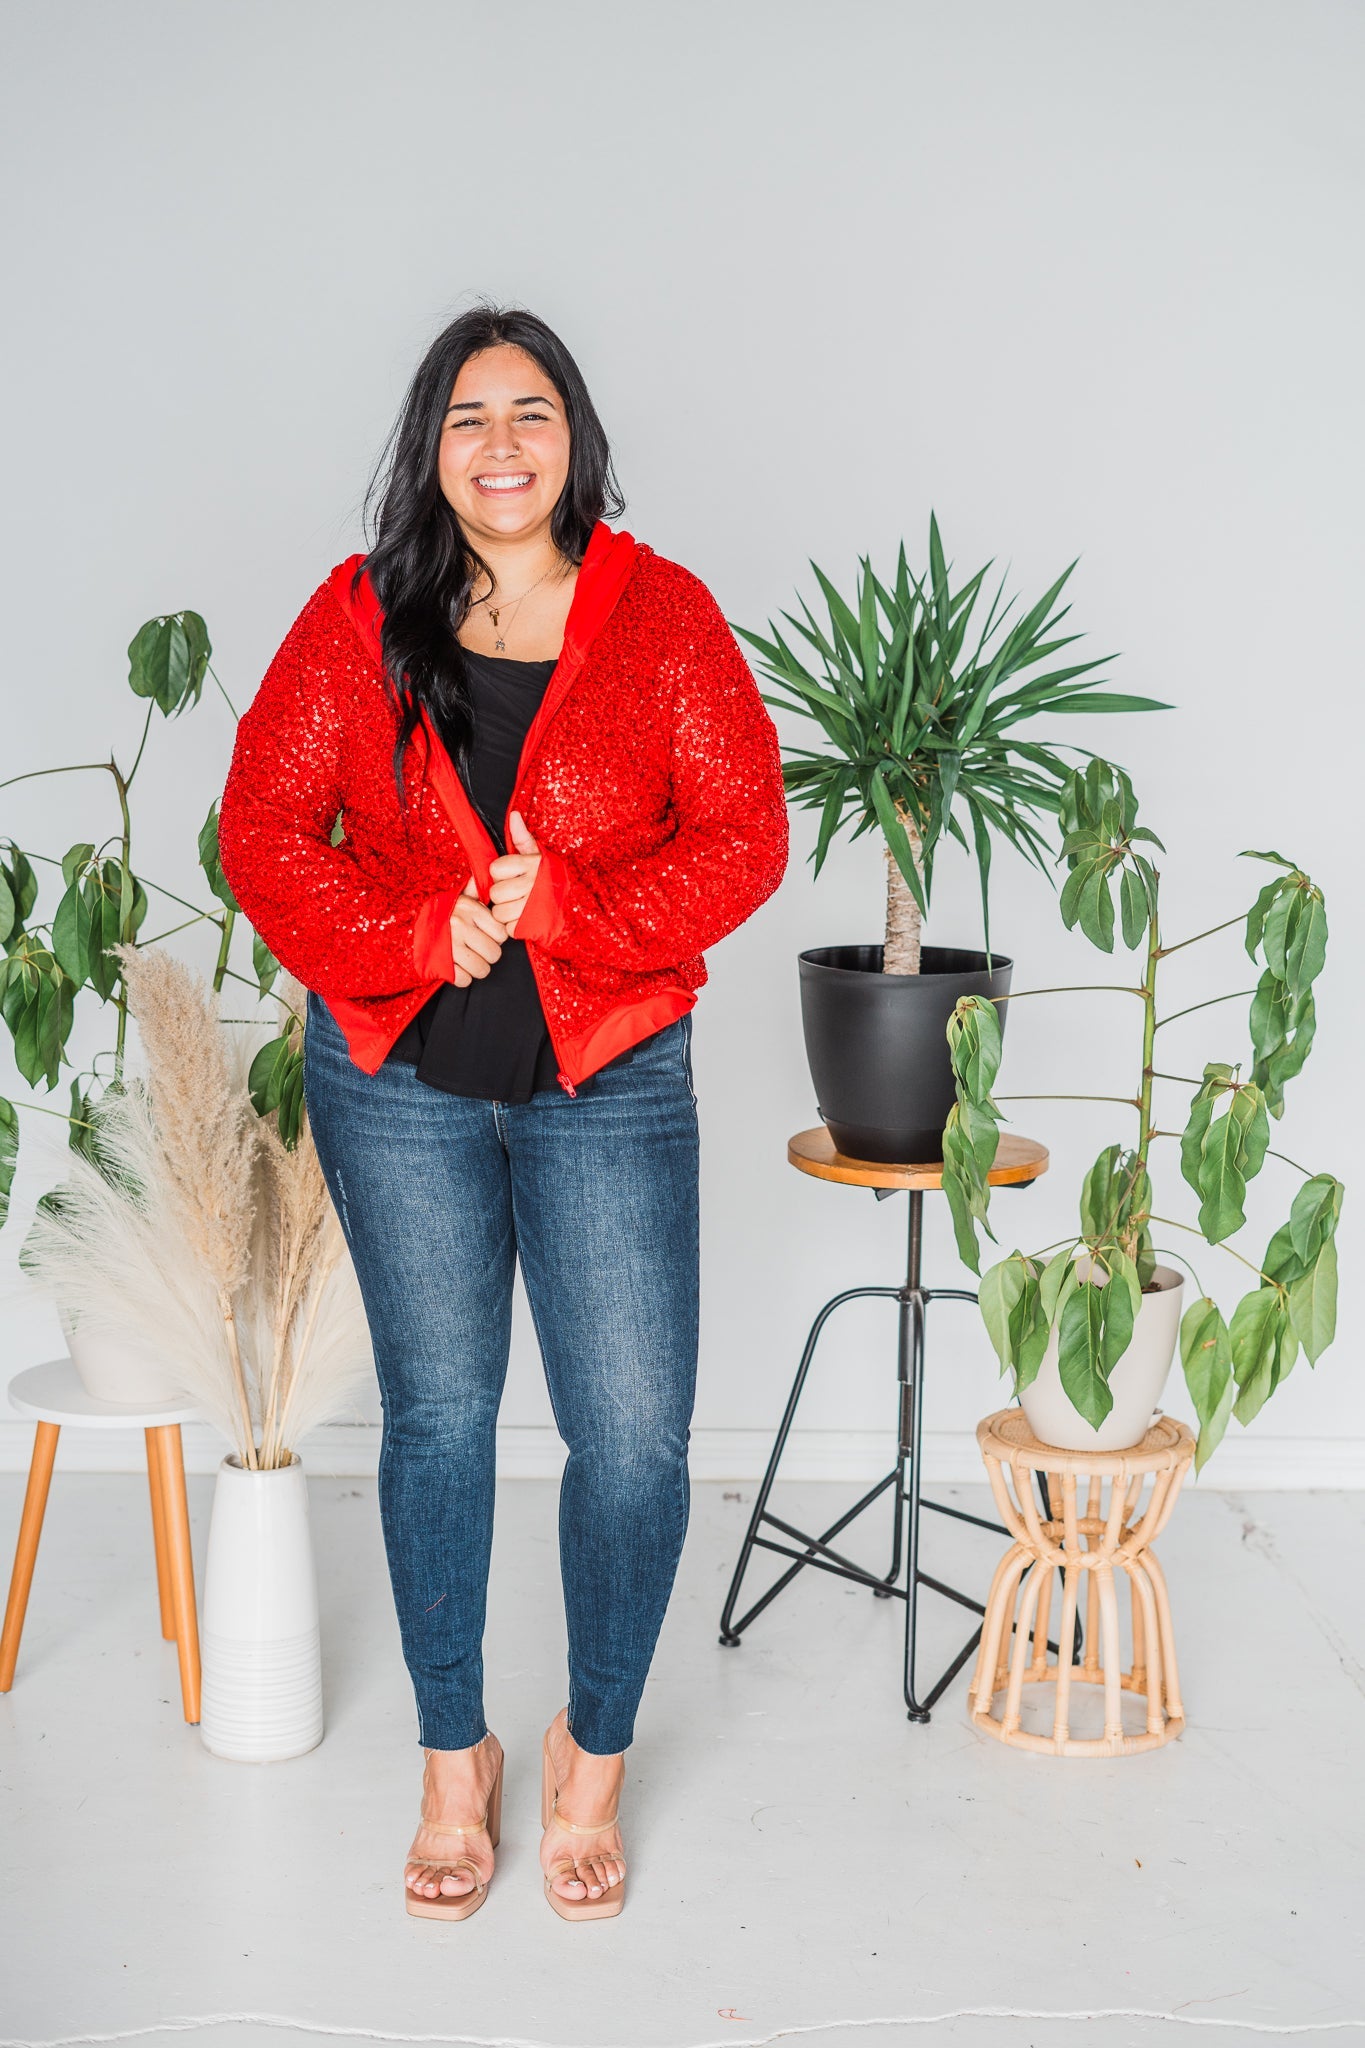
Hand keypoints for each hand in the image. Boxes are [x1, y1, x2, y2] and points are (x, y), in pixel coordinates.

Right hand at [448, 874, 504, 987]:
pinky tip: (456, 968)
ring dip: (476, 969)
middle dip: (487, 956)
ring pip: (482, 969)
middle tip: (475, 950)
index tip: (484, 936)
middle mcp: (461, 925)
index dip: (495, 938)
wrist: (405, 928)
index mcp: (469, 909)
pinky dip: (462, 978)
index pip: (501, 934)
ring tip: (467, 959)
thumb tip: (492, 873)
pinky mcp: (440, 964)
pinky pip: (465, 980)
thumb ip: (475, 890)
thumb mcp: (456, 898)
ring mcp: (451, 945)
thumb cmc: (439, 915)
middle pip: (494, 954)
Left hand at [487, 811, 541, 937]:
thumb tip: (514, 815)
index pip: (495, 869)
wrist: (571, 900)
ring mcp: (533, 906)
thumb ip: (522, 837)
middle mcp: (532, 884)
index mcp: (530, 864)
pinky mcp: (533, 925)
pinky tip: (523, 919)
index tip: (512, 875)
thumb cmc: (545, 875)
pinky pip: (508, 928)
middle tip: (515, 893)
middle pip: (495, 893)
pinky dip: (513, 927)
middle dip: (502, 895)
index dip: (500, 873)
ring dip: (506, 912)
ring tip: (519, 906)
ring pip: (499, 912)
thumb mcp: (535, 854)